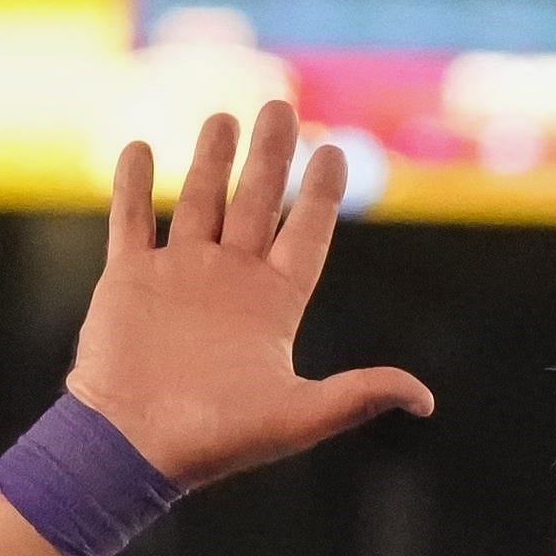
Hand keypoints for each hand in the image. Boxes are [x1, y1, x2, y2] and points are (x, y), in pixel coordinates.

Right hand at [65, 102, 431, 486]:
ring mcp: (178, 277)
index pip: (306, 234)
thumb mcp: (298, 417)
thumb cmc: (215, 440)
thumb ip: (359, 395)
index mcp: (273, 306)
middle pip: (257, 203)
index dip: (321, 193)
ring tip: (225, 117)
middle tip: (281, 106)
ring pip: (200, 202)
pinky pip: (132, 221)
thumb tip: (426, 401)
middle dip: (270, 155)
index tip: (332, 151)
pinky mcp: (129, 280)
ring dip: (211, 160)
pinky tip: (140, 148)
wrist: (131, 449)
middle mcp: (230, 283)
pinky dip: (135, 185)